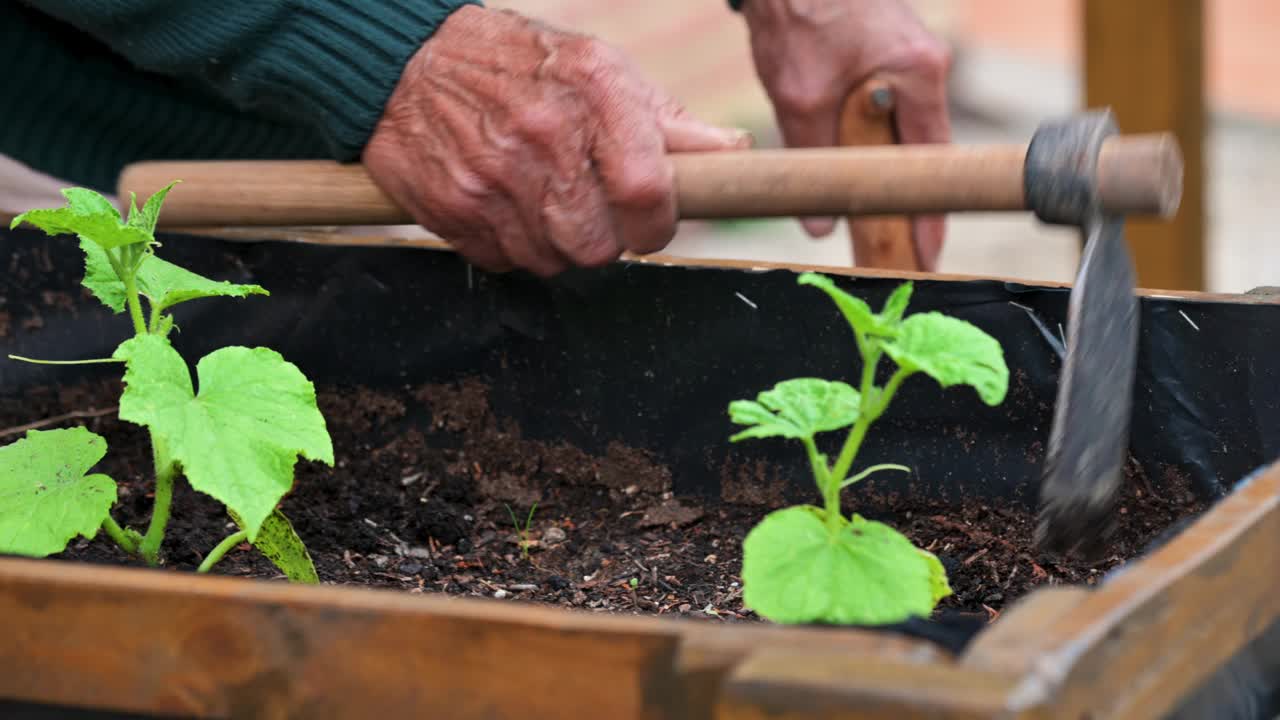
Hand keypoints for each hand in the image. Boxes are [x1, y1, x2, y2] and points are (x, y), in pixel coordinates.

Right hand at [363, 6, 751, 275]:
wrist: (409, 62)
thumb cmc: (522, 67)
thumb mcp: (600, 71)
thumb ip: (667, 122)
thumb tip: (734, 154)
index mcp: (594, 92)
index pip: (647, 192)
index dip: (657, 224)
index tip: (650, 223)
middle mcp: (543, 136)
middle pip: (598, 245)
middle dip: (603, 239)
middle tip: (588, 209)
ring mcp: (492, 178)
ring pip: (551, 262)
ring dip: (554, 245)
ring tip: (540, 199)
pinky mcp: (452, 209)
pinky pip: (502, 262)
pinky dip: (509, 244)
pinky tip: (503, 203)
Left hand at [742, 0, 951, 269]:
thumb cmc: (799, 9)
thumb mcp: (799, 95)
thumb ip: (813, 157)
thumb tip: (820, 222)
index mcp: (917, 73)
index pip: (932, 161)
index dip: (928, 214)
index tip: (925, 255)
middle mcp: (923, 64)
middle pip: (918, 149)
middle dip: (900, 197)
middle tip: (888, 248)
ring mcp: (906, 54)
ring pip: (896, 130)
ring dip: (876, 165)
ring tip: (859, 211)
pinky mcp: (882, 50)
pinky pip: (880, 108)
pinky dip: (863, 137)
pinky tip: (842, 158)